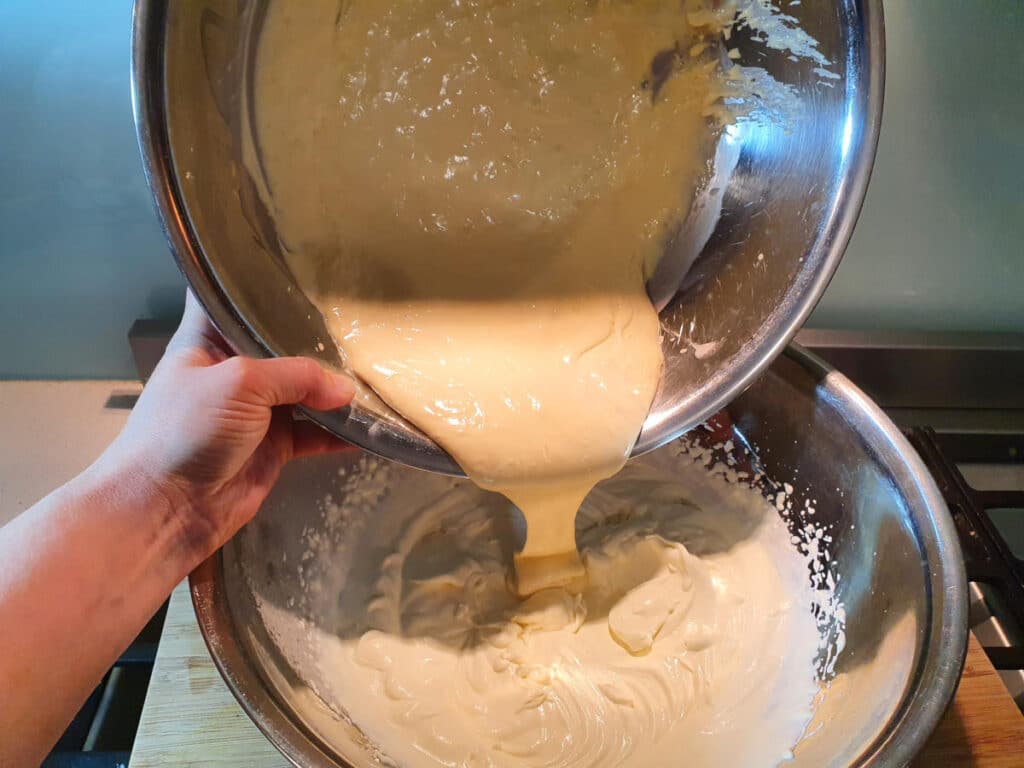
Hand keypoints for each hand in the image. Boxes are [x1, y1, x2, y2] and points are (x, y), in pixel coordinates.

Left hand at [101, 291, 354, 559]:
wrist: (166, 508)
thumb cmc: (186, 429)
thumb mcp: (240, 383)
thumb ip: (297, 377)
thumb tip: (347, 392)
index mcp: (208, 339)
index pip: (232, 296)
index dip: (263, 280)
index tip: (306, 267)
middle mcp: (235, 369)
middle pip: (282, 343)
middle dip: (318, 336)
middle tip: (365, 318)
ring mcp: (256, 409)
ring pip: (305, 390)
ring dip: (336, 388)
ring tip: (379, 370)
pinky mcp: (275, 446)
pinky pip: (315, 432)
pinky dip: (341, 431)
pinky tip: (372, 424)